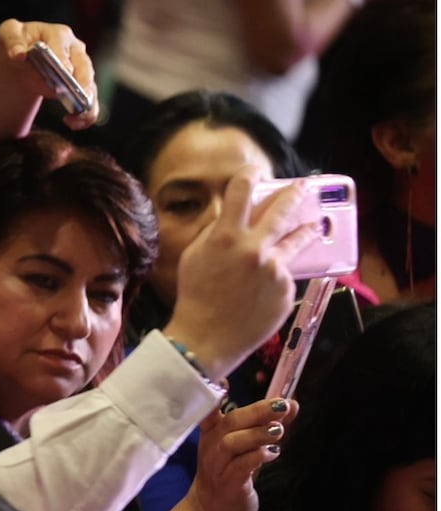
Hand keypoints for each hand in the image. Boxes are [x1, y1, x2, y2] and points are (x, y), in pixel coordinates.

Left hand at [0, 19, 99, 129]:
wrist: (24, 58)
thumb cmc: (18, 43)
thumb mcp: (8, 35)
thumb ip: (11, 41)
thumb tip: (19, 54)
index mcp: (59, 34)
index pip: (62, 46)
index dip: (63, 58)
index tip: (65, 71)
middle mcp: (75, 50)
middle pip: (84, 67)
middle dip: (82, 83)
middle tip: (77, 97)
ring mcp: (81, 70)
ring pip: (90, 87)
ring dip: (86, 104)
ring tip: (74, 119)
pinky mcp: (81, 88)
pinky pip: (89, 103)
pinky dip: (85, 115)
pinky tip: (73, 124)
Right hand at [164, 168, 317, 379]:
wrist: (207, 337)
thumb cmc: (195, 296)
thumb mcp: (194, 256)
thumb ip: (215, 233)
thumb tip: (232, 217)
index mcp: (226, 236)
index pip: (242, 190)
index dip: (249, 176)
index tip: (255, 173)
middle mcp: (254, 249)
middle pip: (282, 209)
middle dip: (294, 194)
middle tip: (303, 186)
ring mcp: (275, 270)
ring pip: (296, 241)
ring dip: (306, 229)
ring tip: (315, 224)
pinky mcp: (287, 291)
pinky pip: (286, 275)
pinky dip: (278, 275)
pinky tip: (266, 285)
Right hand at [184, 397, 298, 510]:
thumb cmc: (229, 473)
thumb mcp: (245, 447)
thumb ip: (265, 424)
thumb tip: (291, 404)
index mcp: (212, 433)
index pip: (209, 409)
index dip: (215, 395)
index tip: (224, 381)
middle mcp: (211, 446)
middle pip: (230, 423)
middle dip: (257, 412)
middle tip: (281, 405)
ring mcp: (218, 465)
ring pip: (233, 443)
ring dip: (257, 434)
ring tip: (279, 430)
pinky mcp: (228, 483)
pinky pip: (241, 466)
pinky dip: (258, 457)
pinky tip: (272, 454)